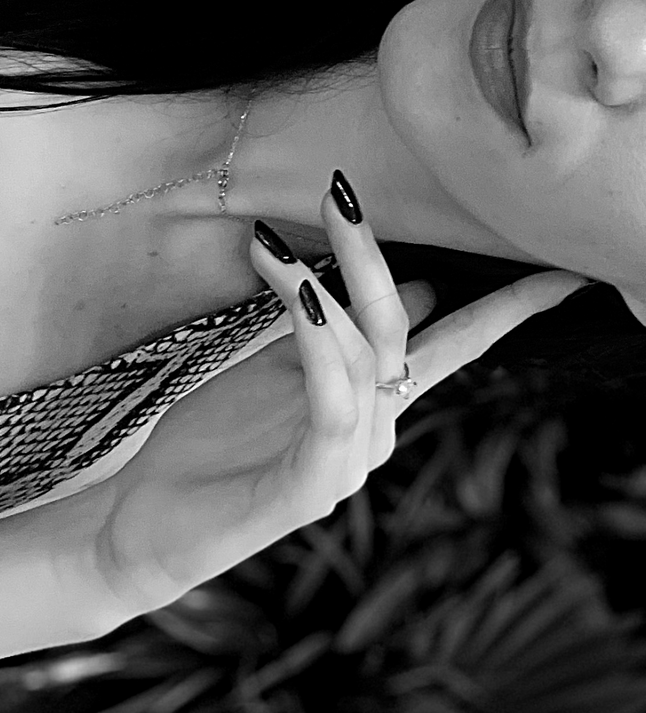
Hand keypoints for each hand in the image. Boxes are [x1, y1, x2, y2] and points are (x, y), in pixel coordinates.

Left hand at [85, 187, 589, 627]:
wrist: (150, 523)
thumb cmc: (217, 439)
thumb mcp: (282, 369)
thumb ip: (339, 332)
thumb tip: (421, 289)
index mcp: (377, 401)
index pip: (456, 342)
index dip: (510, 307)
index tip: (562, 271)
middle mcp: (377, 429)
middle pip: (408, 330)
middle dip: (382, 259)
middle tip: (343, 190)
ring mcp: (350, 461)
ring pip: (366, 355)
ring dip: (327, 283)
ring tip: (275, 237)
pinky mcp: (313, 487)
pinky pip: (332, 402)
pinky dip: (320, 344)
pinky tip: (304, 296)